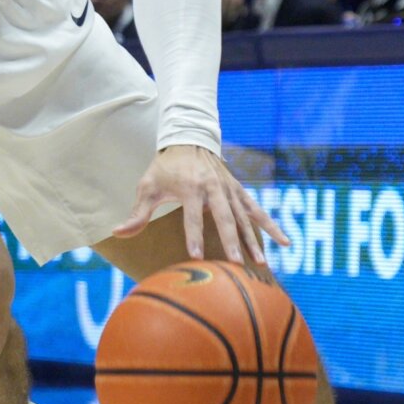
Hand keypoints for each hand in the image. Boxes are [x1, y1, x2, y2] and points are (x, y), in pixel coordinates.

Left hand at [112, 143, 287, 267]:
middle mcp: (213, 188)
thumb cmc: (165, 167)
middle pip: (223, 218)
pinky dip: (271, 226)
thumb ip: (137, 212)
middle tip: (235, 264)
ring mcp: (229, 189)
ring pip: (244, 217)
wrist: (189, 140)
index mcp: (190, 186)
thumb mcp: (148, 186)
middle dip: (229, 241)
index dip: (193, 235)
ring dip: (253, 240)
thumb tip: (118, 232)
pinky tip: (286, 243)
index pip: (191, 216)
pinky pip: (257, 210)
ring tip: (260, 263)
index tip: (196, 256)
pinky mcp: (239, 191)